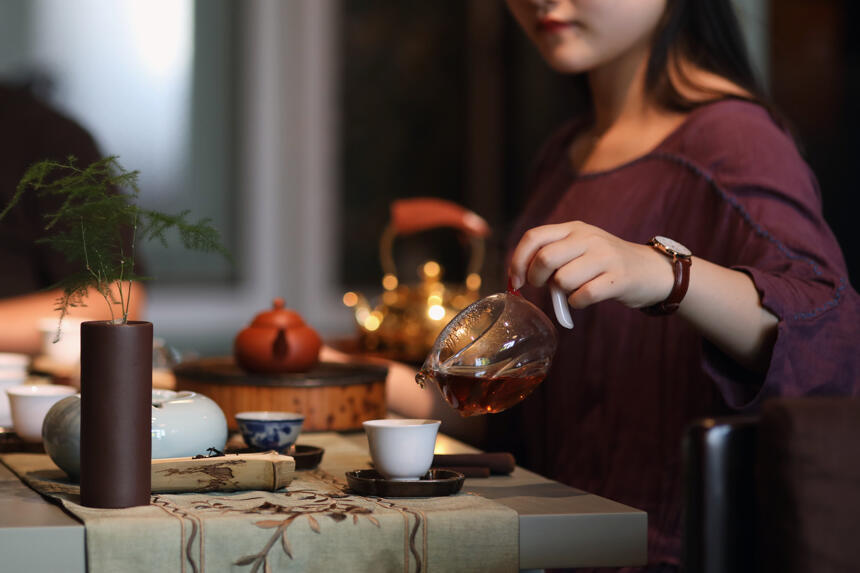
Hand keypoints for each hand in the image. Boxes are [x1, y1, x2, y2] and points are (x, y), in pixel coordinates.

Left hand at [508, 221, 674, 309]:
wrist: (651, 270)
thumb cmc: (604, 265)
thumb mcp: (579, 249)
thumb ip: (552, 256)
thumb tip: (519, 277)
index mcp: (573, 229)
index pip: (534, 237)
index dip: (518, 260)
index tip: (515, 280)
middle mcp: (588, 237)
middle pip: (544, 258)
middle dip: (535, 279)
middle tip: (542, 287)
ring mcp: (604, 256)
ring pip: (562, 280)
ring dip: (560, 293)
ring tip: (572, 290)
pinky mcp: (618, 278)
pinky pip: (582, 296)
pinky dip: (576, 303)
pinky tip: (584, 299)